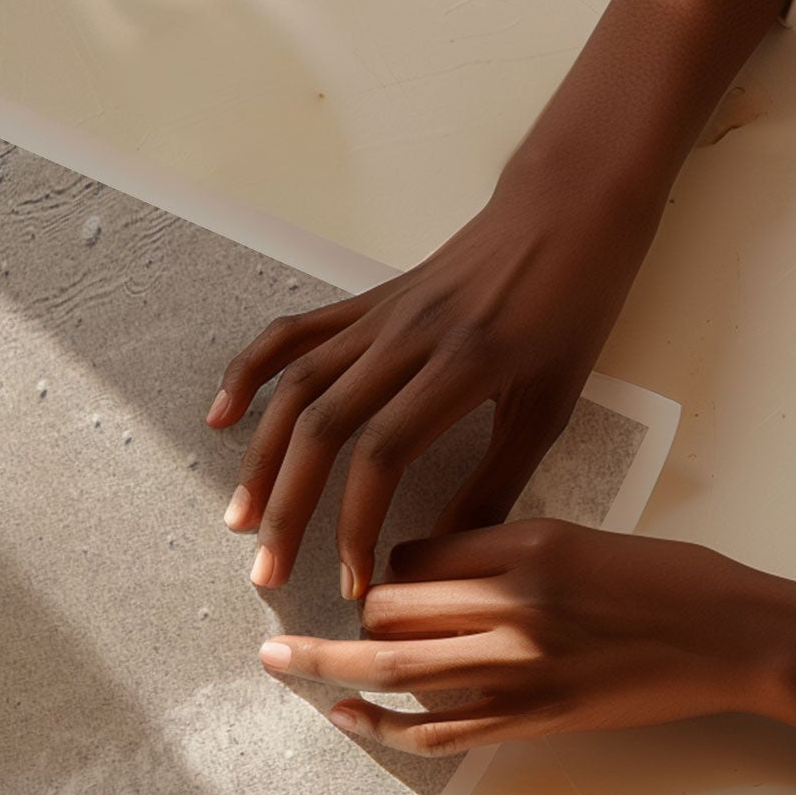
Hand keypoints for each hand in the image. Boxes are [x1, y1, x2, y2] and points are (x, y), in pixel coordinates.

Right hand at [206, 0, 793, 598]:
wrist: (566, 210)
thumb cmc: (573, 308)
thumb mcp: (551, 403)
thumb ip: (498, 479)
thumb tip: (446, 551)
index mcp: (461, 366)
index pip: (383, 455)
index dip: (357, 524)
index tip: (354, 584)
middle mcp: (406, 339)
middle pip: (323, 428)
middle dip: (290, 508)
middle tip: (269, 572)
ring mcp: (378, 317)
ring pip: (297, 388)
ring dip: (261, 458)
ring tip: (240, 517)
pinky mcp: (365, 303)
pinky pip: (294, 336)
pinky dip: (250, 373)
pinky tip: (222, 417)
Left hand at [257, 520, 795, 788]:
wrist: (738, 637)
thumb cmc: (669, 579)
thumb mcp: (579, 536)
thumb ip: (503, 550)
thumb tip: (425, 567)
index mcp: (526, 543)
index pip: (415, 550)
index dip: (390, 563)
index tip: (388, 574)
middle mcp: (513, 603)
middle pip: (390, 604)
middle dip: (359, 613)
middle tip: (336, 616)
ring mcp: (520, 668)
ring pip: (395, 665)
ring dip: (329, 664)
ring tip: (278, 660)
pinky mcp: (533, 719)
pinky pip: (437, 729)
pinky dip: (381, 724)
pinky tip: (344, 716)